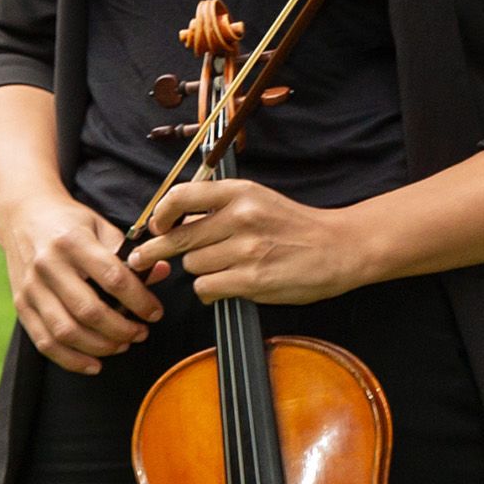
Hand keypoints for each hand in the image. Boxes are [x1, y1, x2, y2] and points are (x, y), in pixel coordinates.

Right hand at [0, 189, 164, 374]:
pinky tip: (94, 364)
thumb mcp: (102, 227)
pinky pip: (44, 341)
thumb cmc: (70, 222)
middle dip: (121, 329)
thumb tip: (160, 273)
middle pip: (89, 311)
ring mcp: (30, 287)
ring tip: (122, 345)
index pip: (113, 279)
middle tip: (141, 333)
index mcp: (73, 242)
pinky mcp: (20, 304)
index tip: (155, 312)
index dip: (139, 301)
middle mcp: (48, 265)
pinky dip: (70, 359)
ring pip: (66, 331)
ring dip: (100, 346)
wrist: (23, 214)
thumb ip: (129, 253)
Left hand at [127, 179, 376, 305]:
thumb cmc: (298, 227)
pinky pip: (206, 288)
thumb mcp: (260, 201)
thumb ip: (221, 207)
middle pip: (179, 238)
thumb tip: (177, 221)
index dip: (160, 214)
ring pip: (193, 266)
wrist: (340, 248)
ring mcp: (246, 250)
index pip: (182, 196)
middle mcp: (241, 217)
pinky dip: (211, 290)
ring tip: (223, 269)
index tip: (157, 226)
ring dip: (201, 271)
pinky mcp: (251, 280)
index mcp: (241, 193)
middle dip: (158, 251)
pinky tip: (227, 286)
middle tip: (142, 258)